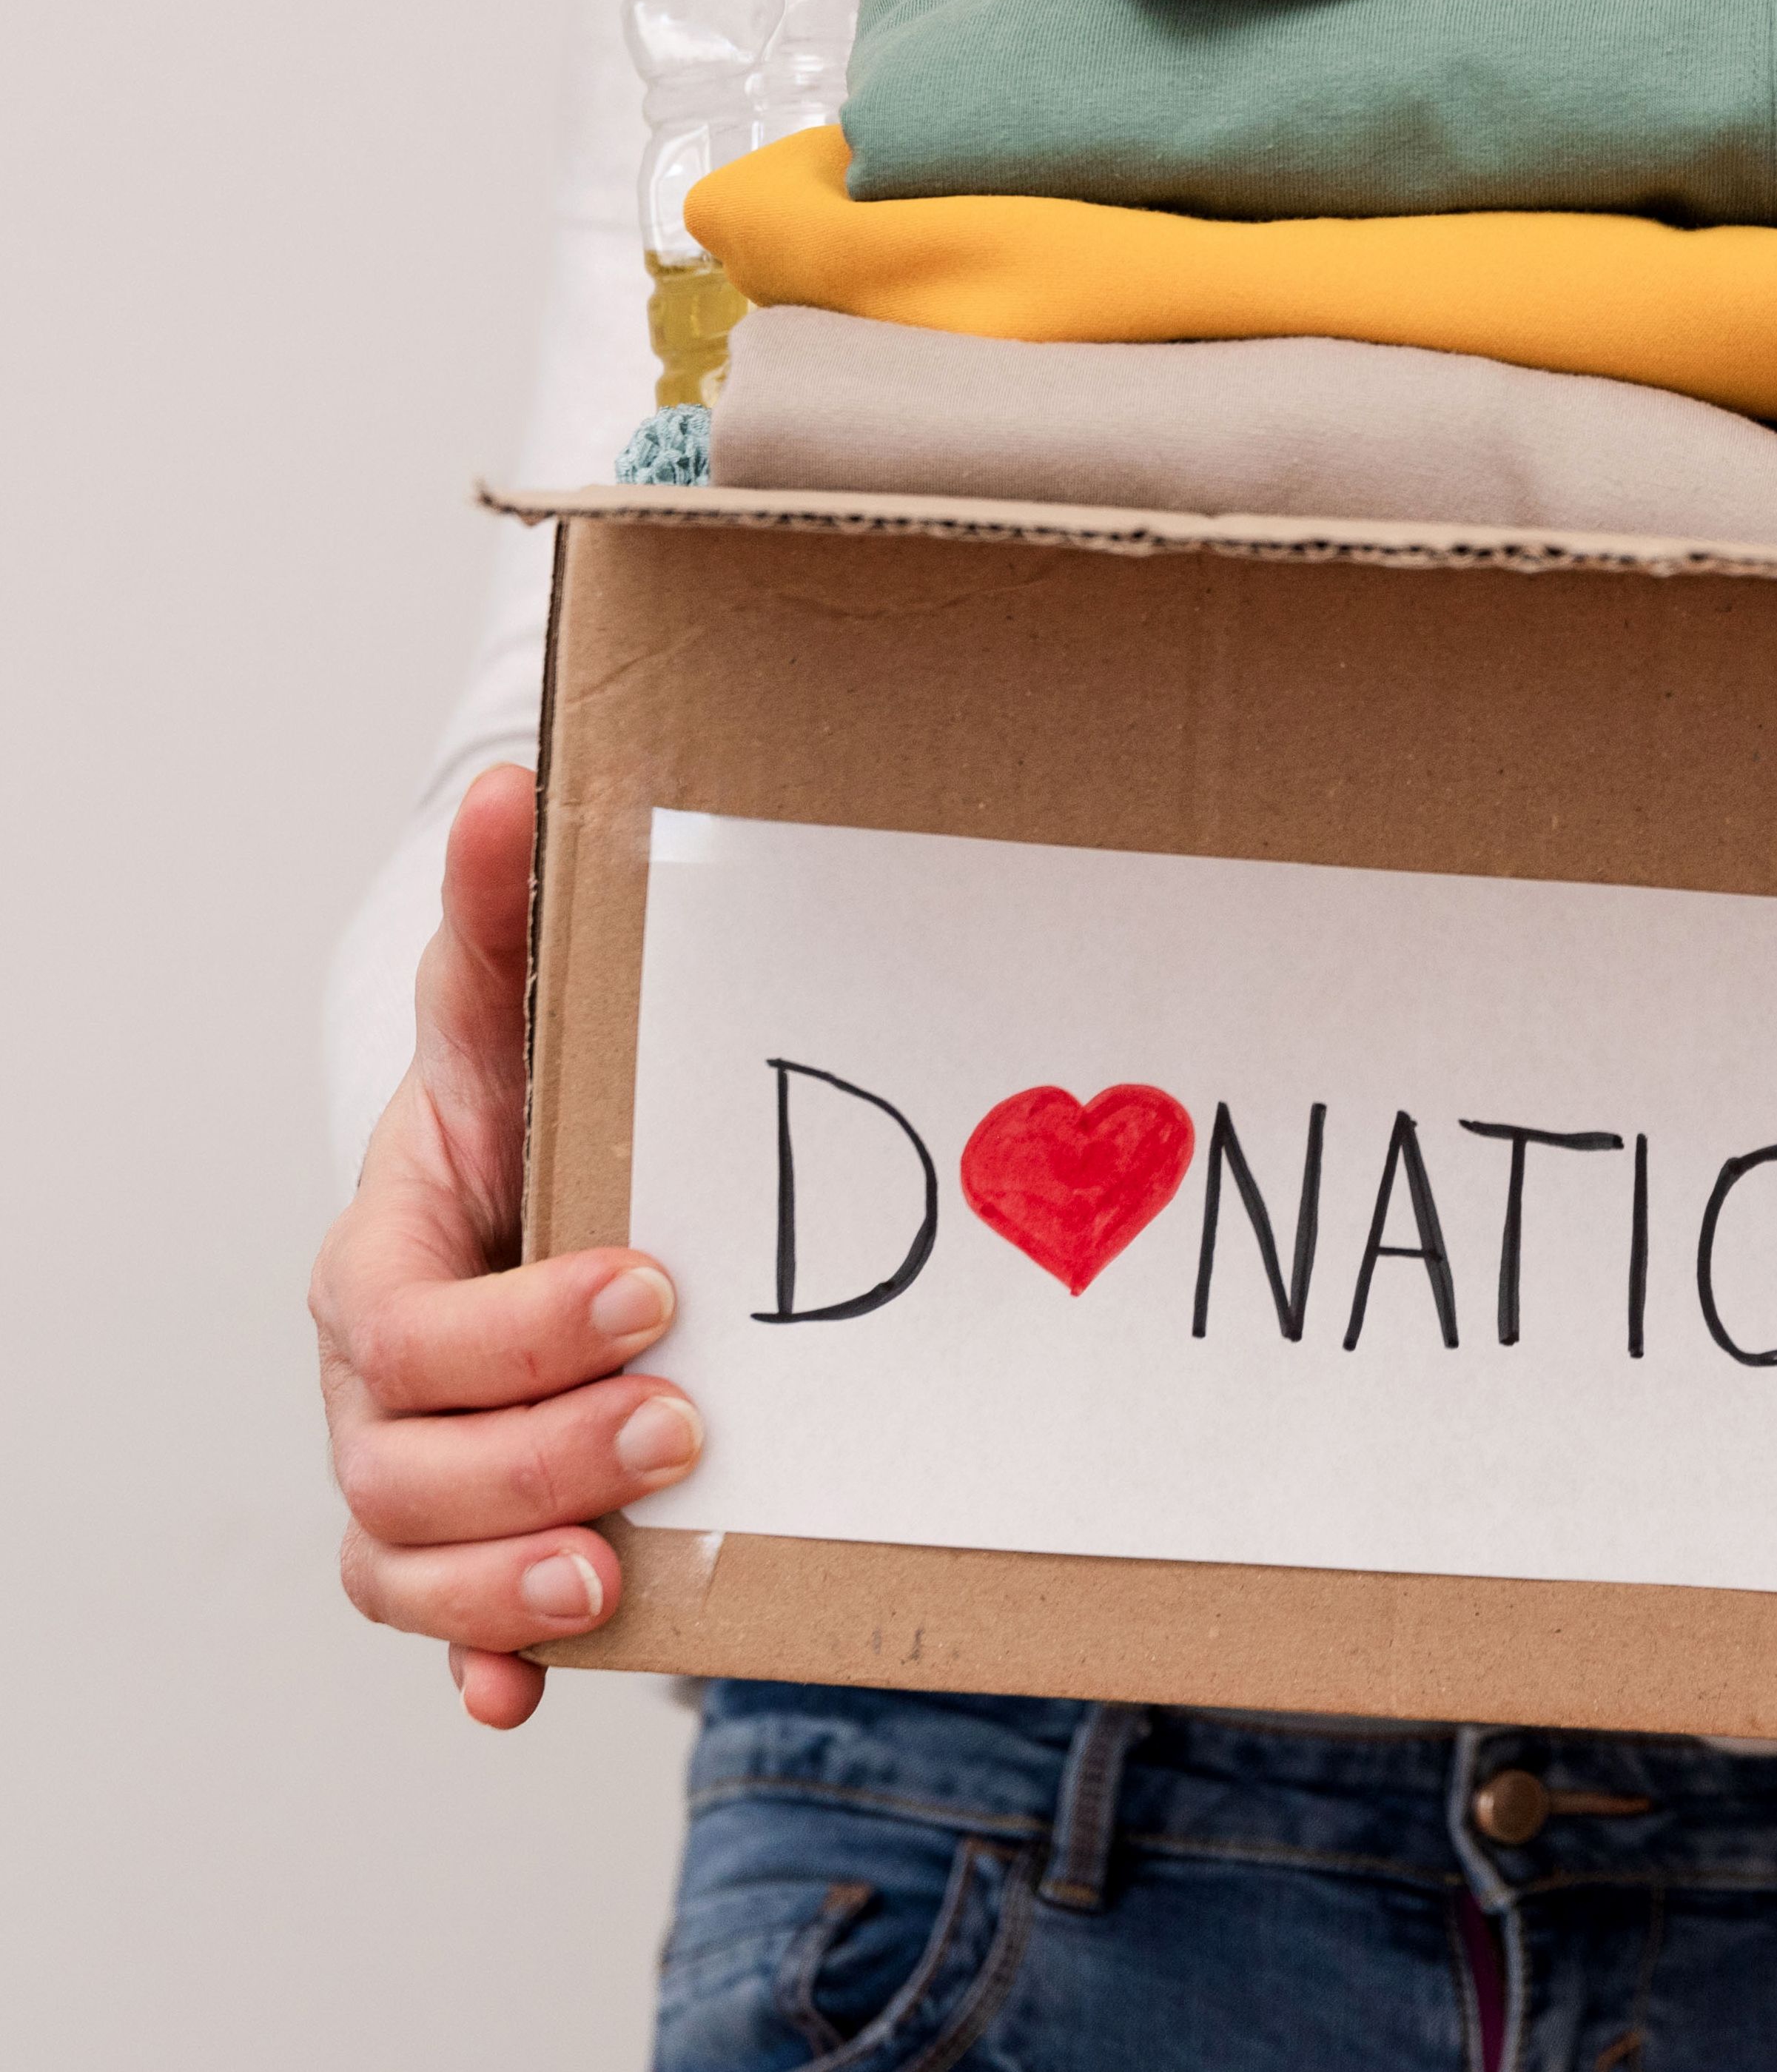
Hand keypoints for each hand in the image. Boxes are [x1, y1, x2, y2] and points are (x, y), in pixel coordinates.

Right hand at [310, 764, 697, 1727]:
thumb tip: (515, 790)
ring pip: (405, 1558)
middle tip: (684, 1425)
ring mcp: (414, 1470)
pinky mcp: (472, 1542)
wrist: (551, 1192)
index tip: (654, 1287)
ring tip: (613, 1568)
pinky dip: (479, 1668)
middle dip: (538, 1455)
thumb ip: (512, 919)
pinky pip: (443, 1633)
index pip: (403, 1320)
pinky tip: (521, 1701)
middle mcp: (377, 1382)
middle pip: (400, 1457)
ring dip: (502, 1580)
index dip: (518, 1325)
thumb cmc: (539, 1109)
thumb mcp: (530, 1018)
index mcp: (382, 1256)